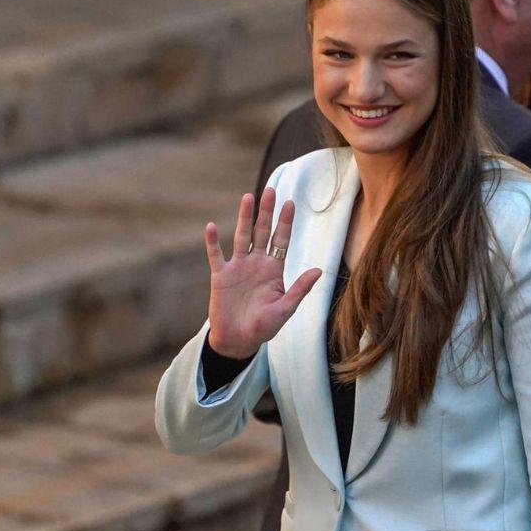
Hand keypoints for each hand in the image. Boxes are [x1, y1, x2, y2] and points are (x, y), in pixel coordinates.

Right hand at [205, 188, 320, 357]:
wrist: (239, 340)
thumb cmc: (265, 327)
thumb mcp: (286, 308)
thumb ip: (300, 288)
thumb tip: (319, 270)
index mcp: (274, 269)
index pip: (281, 240)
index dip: (286, 222)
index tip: (290, 202)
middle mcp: (256, 263)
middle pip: (262, 232)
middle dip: (266, 212)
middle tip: (270, 190)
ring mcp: (238, 267)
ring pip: (242, 237)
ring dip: (245, 218)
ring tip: (248, 197)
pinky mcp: (220, 276)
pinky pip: (216, 255)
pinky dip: (212, 242)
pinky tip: (211, 226)